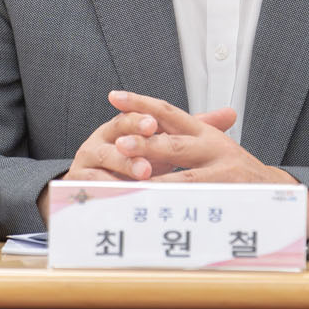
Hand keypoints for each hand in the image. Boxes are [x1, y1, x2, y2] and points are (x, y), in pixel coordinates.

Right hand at [38, 91, 234, 221]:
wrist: (91, 183)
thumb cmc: (134, 160)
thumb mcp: (162, 143)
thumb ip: (192, 128)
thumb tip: (231, 113)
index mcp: (122, 124)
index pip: (132, 114)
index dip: (141, 117)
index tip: (155, 124)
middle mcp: (102, 138)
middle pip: (116, 133)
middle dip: (135, 142)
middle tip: (151, 153)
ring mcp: (88, 159)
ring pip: (105, 160)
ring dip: (124, 166)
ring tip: (144, 174)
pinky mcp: (77, 181)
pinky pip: (90, 185)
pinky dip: (106, 190)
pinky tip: (120, 196)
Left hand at [110, 91, 308, 234]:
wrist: (278, 192)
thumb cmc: (238, 171)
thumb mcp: (213, 146)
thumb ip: (183, 137)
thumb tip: (145, 123)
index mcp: (206, 133)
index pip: (169, 112)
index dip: (141, 103)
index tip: (115, 97)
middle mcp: (214, 148)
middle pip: (174, 143)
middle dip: (145, 144)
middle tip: (119, 143)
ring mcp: (222, 174)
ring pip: (183, 178)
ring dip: (155, 182)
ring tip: (130, 182)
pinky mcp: (229, 198)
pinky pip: (196, 204)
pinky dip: (175, 208)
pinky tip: (155, 211)